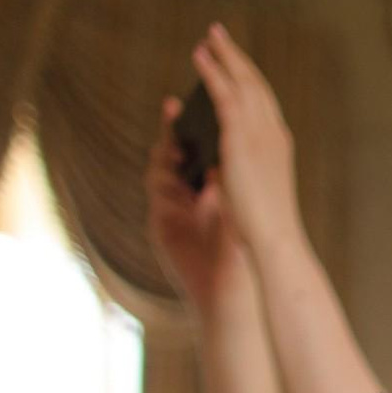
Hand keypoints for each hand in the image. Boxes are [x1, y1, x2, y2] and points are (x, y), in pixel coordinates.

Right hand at [143, 95, 249, 315]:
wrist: (227, 290)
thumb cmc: (235, 252)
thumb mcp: (232, 207)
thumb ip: (225, 176)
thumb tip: (234, 138)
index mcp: (200, 189)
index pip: (188, 150)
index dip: (185, 126)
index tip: (184, 102)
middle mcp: (181, 197)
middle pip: (169, 155)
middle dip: (170, 131)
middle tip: (172, 107)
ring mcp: (169, 212)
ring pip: (158, 174)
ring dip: (164, 158)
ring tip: (176, 149)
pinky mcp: (161, 229)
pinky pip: (156, 201)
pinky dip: (164, 190)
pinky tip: (177, 185)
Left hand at [191, 22, 304, 257]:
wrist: (275, 237)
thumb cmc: (267, 227)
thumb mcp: (256, 193)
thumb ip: (242, 174)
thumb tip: (222, 169)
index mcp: (278, 144)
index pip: (264, 102)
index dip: (249, 79)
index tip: (237, 64)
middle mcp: (273, 131)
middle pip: (255, 83)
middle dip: (237, 58)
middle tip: (220, 35)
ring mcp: (259, 132)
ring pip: (241, 81)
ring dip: (224, 55)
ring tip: (208, 37)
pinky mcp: (239, 138)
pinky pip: (224, 94)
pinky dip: (212, 71)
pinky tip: (200, 57)